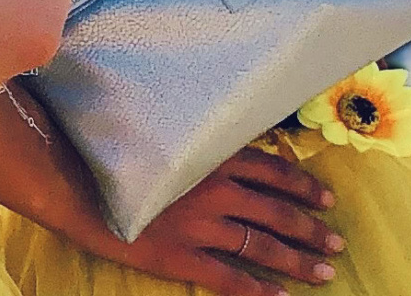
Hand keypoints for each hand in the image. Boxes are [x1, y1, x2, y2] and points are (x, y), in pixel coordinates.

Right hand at [90, 147, 341, 295]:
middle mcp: (215, 190)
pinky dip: (258, 290)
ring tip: (322, 272)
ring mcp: (200, 226)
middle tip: (336, 243)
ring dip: (296, 260)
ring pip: (261, 245)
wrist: (75, 182)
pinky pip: (229, 278)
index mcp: (213, 156)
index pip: (273, 171)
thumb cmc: (116, 150)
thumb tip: (227, 137)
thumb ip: (199, 138)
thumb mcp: (165, 131)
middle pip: (277, 211)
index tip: (326, 197)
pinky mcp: (180, 257)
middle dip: (310, 229)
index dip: (303, 185)